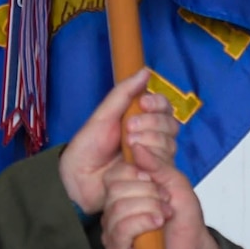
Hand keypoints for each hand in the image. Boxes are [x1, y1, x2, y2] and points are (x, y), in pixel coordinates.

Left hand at [58, 70, 179, 213]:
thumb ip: (124, 93)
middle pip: (171, 125)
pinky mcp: (154, 177)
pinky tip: (137, 161)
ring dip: (150, 142)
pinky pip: (166, 165)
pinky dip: (152, 159)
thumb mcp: (104, 115)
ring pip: (169, 144)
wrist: (78, 177)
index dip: (159, 104)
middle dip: (152, 124)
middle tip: (129, 129)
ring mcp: (154, 159)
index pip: (164, 108)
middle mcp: (152, 139)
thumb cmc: (88, 147)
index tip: (144, 103)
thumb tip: (145, 71)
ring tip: (128, 147)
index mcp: (142, 121)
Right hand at [98, 157, 219, 248]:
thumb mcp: (175, 183)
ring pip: (118, 208)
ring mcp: (112, 230)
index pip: (114, 174)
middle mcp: (114, 209)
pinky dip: (142, 222)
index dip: (134, 173)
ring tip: (165, 214)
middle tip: (165, 201)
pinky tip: (157, 223)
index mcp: (125, 191)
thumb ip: (157, 165)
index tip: (155, 180)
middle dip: (147, 192)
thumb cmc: (184, 218)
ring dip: (149, 207)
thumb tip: (136, 147)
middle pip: (115, 189)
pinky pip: (120, 230)